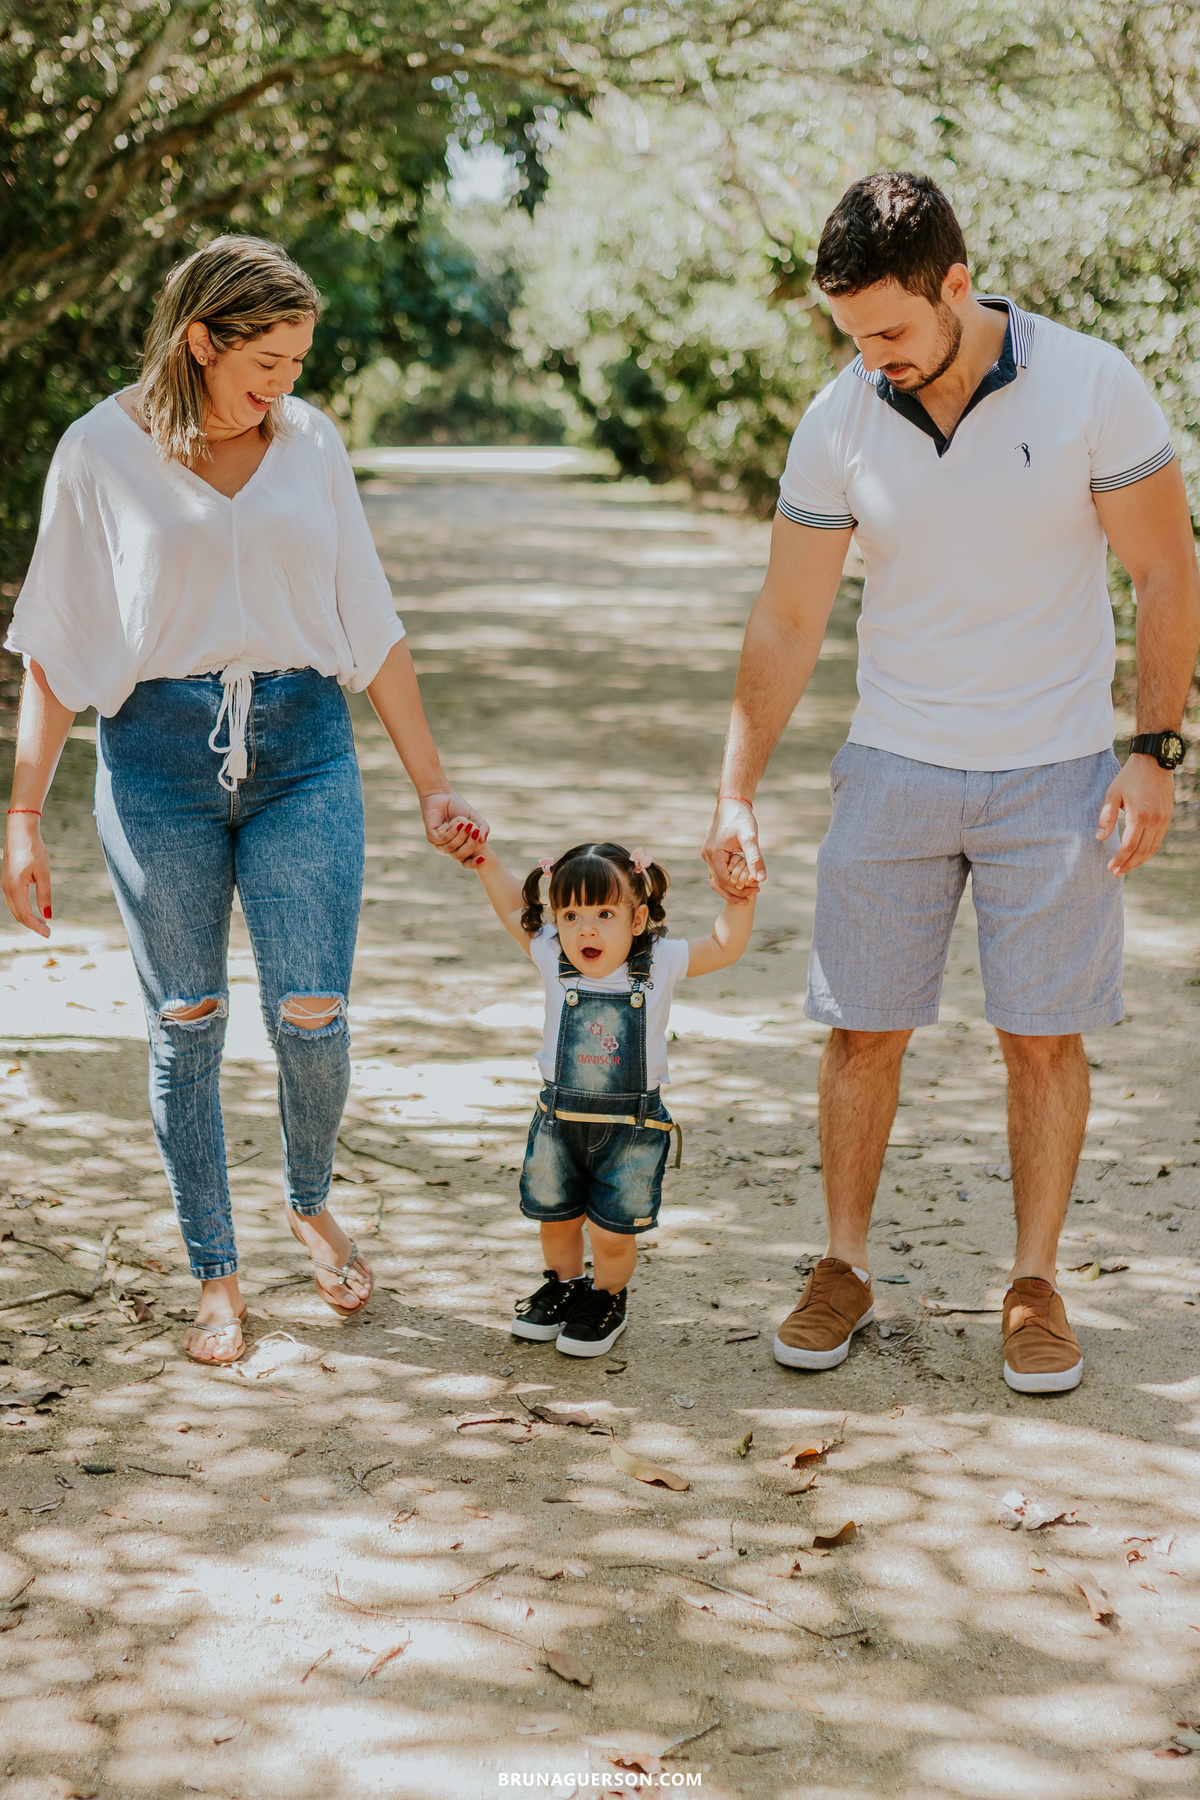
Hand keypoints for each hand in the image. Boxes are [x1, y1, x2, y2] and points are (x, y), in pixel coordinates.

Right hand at [2, 814, 51, 936]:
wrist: (20, 832)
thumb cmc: (34, 850)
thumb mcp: (43, 873)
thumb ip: (45, 895)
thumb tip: (48, 915)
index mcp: (15, 887)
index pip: (25, 914)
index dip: (36, 926)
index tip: (48, 934)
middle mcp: (6, 888)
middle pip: (18, 914)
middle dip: (32, 924)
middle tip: (48, 931)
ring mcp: (4, 884)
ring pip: (14, 908)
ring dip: (28, 917)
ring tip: (43, 922)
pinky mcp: (6, 880)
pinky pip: (13, 900)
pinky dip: (23, 908)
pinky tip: (34, 910)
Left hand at [421, 790, 488, 865]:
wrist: (442, 796)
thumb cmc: (459, 808)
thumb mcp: (475, 818)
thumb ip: (483, 827)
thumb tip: (484, 840)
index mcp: (460, 847)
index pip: (467, 862)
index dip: (474, 863)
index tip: (483, 859)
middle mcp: (450, 848)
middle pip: (460, 856)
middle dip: (470, 846)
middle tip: (476, 833)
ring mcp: (439, 844)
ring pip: (451, 848)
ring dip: (460, 837)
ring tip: (467, 824)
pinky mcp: (431, 837)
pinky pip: (442, 841)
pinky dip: (451, 833)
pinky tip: (457, 824)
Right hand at [702, 797, 765, 899]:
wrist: (732, 803)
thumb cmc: (741, 818)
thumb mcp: (750, 838)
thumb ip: (755, 859)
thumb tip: (761, 879)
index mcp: (714, 854)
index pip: (724, 882)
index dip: (740, 889)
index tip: (757, 889)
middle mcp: (707, 856)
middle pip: (718, 884)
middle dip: (735, 892)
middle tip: (752, 896)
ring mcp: (708, 855)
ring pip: (717, 879)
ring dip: (731, 888)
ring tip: (748, 893)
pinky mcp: (712, 852)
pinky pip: (718, 871)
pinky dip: (729, 878)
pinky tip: (743, 878)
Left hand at [1097, 755, 1175, 874]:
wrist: (1154, 762)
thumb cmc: (1130, 777)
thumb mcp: (1113, 794)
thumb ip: (1107, 817)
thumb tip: (1100, 838)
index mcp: (1140, 816)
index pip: (1129, 846)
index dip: (1119, 859)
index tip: (1110, 867)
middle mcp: (1155, 821)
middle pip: (1142, 851)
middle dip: (1129, 864)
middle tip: (1117, 873)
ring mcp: (1164, 819)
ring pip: (1153, 848)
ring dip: (1140, 860)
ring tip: (1127, 867)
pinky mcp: (1167, 816)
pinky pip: (1159, 839)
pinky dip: (1149, 850)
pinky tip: (1139, 854)